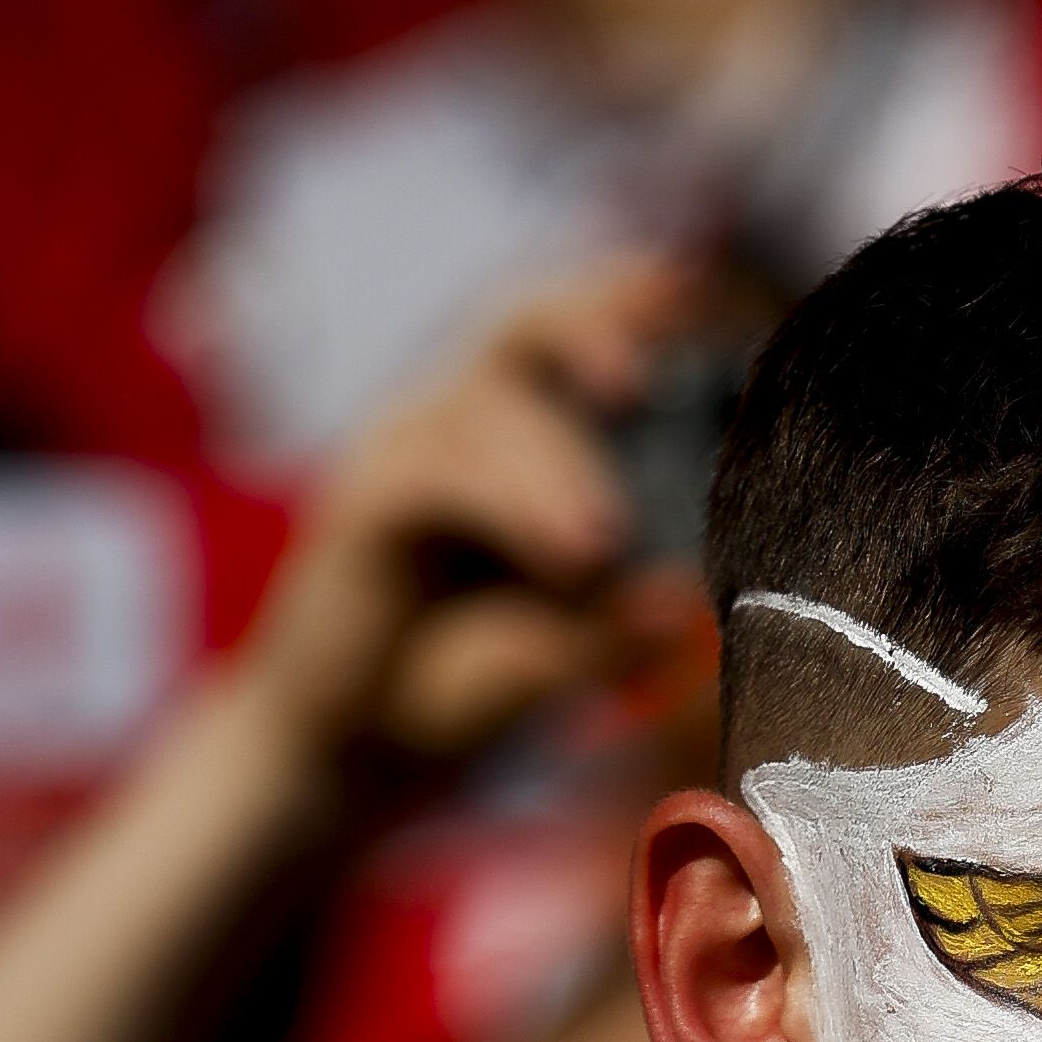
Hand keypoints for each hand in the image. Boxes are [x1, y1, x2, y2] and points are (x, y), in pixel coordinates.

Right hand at [223, 263, 692, 796]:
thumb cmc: (452, 688)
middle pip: (522, 323)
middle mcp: (453, 420)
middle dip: (590, 322)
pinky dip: (507, 502)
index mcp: (509, 432)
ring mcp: (403, 450)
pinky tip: (567, 551)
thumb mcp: (549, 658)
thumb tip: (682, 604)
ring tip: (606, 542)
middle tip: (645, 376)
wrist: (339, 750)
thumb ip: (609, 628)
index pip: (570, 335)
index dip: (629, 298)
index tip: (701, 291)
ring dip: (557, 467)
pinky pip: (439, 471)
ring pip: (488, 409)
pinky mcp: (363, 500)